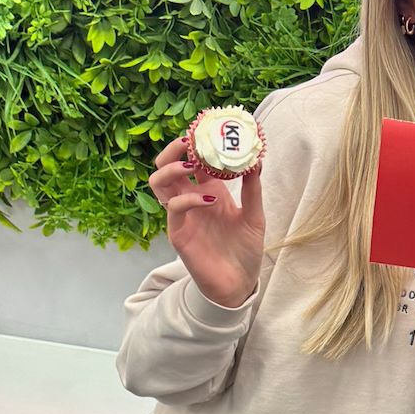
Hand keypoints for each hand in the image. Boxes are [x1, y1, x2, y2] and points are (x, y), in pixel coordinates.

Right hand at [148, 134, 265, 309]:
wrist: (239, 284)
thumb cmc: (245, 251)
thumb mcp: (255, 216)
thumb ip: (253, 189)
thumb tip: (256, 161)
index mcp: (208, 190)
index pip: (192, 159)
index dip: (196, 143)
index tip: (209, 128)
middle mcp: (191, 199)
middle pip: (167, 165)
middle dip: (174, 149)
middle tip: (190, 140)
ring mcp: (182, 215)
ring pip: (159, 182)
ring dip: (172, 169)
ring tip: (193, 166)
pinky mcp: (178, 233)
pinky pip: (174, 208)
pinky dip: (190, 198)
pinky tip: (211, 199)